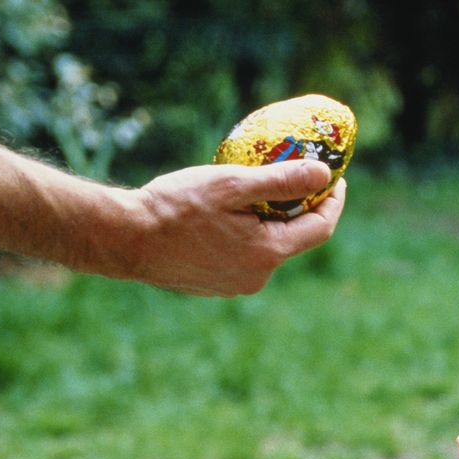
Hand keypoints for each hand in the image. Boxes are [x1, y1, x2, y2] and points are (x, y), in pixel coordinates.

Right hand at [128, 159, 345, 295]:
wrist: (123, 238)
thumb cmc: (175, 207)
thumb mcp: (231, 185)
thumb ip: (281, 180)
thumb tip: (324, 174)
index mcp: (268, 253)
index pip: (321, 227)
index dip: (333, 200)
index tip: (335, 177)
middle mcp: (257, 276)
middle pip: (295, 238)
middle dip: (301, 207)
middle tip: (298, 176)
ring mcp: (235, 284)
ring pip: (268, 247)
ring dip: (271, 220)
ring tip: (259, 190)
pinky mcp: (214, 284)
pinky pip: (244, 256)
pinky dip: (248, 233)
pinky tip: (230, 213)